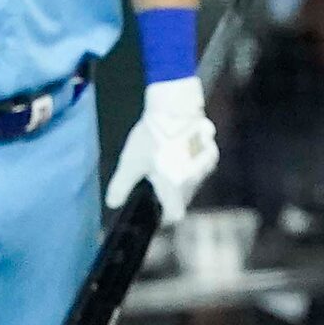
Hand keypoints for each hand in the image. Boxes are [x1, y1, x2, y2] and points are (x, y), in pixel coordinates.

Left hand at [105, 77, 218, 224]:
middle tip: (155, 176)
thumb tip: (112, 203)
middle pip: (183, 198)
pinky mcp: (212, 153)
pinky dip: (192, 163)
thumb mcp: (130, 162)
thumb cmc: (152, 138)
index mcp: (174, 189)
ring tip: (168, 160)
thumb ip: (121, 186)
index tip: (156, 207)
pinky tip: (181, 149)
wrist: (176, 109)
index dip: (165, 215)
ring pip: (194, 181)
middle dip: (171, 193)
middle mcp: (193, 182)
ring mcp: (205, 167)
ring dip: (183, 177)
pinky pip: (202, 166)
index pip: (174, 215)